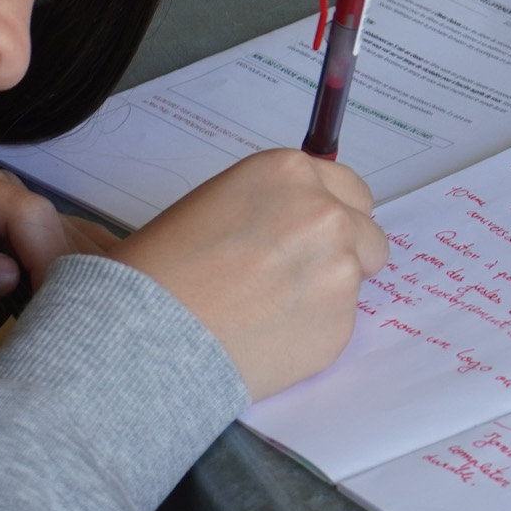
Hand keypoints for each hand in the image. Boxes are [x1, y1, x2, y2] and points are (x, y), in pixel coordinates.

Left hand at [0, 159, 108, 299]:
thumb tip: (6, 273)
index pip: (27, 211)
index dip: (47, 255)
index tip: (51, 300)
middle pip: (52, 221)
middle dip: (60, 267)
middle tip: (55, 315)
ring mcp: (8, 194)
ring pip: (67, 230)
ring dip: (73, 271)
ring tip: (59, 311)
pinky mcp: (23, 215)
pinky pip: (69, 235)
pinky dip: (80, 265)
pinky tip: (77, 294)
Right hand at [109, 150, 386, 399]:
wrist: (145, 337)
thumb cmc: (161, 270)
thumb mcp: (217, 203)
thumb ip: (276, 204)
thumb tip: (307, 219)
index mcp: (290, 173)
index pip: (347, 187)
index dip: (332, 211)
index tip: (313, 233)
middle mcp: (326, 214)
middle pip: (366, 230)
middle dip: (342, 250)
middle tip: (293, 274)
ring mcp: (340, 270)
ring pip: (357, 277)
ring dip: (327, 290)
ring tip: (268, 307)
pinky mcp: (341, 323)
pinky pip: (339, 322)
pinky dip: (313, 329)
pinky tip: (266, 335)